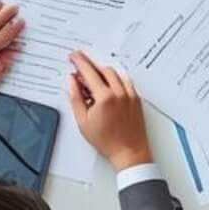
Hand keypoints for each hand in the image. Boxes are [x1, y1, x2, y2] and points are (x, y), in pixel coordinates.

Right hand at [66, 51, 151, 169]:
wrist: (129, 152)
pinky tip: (109, 83)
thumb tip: (72, 81)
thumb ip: (75, 98)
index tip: (73, 56)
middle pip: (102, 69)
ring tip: (92, 76)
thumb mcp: (83, 122)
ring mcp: (130, 94)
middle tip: (80, 65)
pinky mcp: (136, 98)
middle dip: (90, 65)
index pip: (89, 72)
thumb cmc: (107, 142)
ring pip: (115, 73)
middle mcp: (119, 92)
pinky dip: (115, 78)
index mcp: (104, 97)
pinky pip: (125, 81)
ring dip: (102, 71)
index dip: (79, 61)